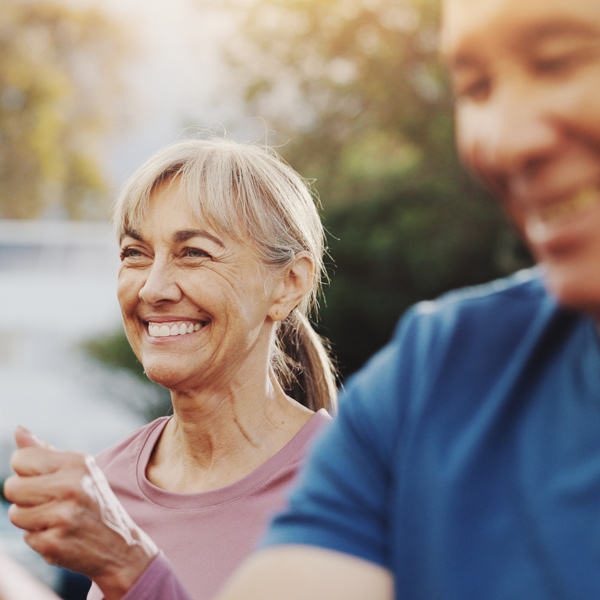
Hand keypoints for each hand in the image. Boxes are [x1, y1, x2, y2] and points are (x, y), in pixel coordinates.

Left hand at [3, 427, 158, 599]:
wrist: (120, 544)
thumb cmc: (93, 501)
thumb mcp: (78, 471)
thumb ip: (45, 452)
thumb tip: (18, 429)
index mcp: (78, 462)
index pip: (21, 458)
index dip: (26, 471)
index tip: (44, 479)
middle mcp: (73, 485)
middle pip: (11, 487)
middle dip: (24, 497)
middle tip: (50, 501)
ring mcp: (64, 515)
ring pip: (15, 514)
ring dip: (30, 520)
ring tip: (57, 518)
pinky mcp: (55, 542)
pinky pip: (26, 537)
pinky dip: (40, 539)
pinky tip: (62, 534)